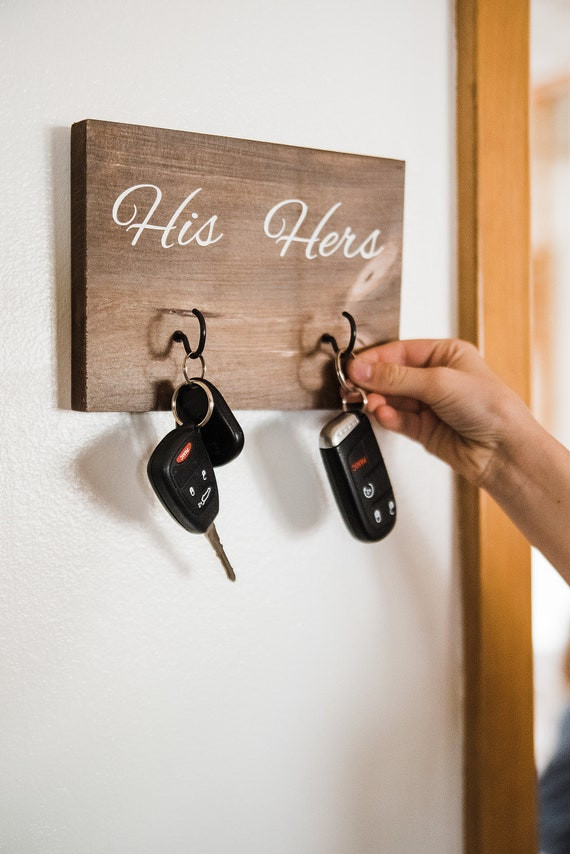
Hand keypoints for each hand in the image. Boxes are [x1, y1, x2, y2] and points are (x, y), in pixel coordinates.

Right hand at [347, 338, 531, 488]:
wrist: (504, 450)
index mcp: (446, 355)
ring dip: (379, 402)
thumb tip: (364, 369)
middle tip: (353, 387)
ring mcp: (431, 405)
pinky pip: (398, 419)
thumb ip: (396, 377)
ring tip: (369, 403)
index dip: (375, 360)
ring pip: (393, 399)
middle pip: (393, 376)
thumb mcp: (440, 382)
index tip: (354, 367)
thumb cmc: (492, 408)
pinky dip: (388, 418)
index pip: (400, 352)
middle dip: (373, 382)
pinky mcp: (425, 429)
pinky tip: (383, 415)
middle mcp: (437, 378)